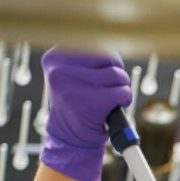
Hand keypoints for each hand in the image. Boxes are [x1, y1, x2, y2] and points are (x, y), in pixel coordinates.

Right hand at [40, 47, 130, 180]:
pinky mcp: (90, 103)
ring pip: (117, 75)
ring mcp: (74, 86)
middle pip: (108, 57)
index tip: (104, 72)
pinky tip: (116, 106)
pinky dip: (125, 99)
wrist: (69, 138)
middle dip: (117, 73)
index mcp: (54, 57)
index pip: (94, 42)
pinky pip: (122, 92)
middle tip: (111, 87)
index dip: (107, 58)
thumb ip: (87, 56)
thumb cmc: (76, 103)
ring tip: (111, 98)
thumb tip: (111, 47)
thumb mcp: (73, 74)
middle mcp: (60, 69)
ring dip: (122, 87)